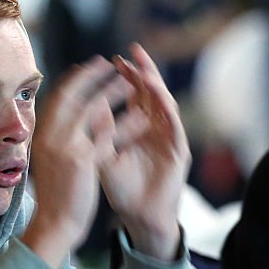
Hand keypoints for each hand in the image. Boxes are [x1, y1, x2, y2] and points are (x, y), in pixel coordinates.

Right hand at [20, 57, 133, 268]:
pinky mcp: (83, 161)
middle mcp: (51, 137)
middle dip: (91, 77)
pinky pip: (110, 137)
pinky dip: (128, 124)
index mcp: (43, 136)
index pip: (57, 99)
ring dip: (112, 93)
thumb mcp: (51, 161)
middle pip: (72, 97)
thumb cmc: (56, 196)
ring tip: (130, 82)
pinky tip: (143, 117)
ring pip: (92, 111)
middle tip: (108, 62)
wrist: (54, 223)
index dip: (73, 81)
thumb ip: (57, 140)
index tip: (87, 68)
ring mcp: (66, 147)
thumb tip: (62, 122)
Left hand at [98, 43, 189, 260]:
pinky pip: (175, 129)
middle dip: (144, 71)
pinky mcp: (179, 154)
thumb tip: (89, 104)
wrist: (139, 217)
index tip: (114, 58)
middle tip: (134, 51)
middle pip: (152, 93)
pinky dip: (169, 114)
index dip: (127, 75)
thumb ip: (101, 130)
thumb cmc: (124, 188)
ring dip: (157, 88)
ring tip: (146, 72)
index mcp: (139, 127)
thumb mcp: (105, 155)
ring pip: (166, 106)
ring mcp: (169, 139)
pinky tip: (162, 101)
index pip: (135, 94)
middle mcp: (157, 129)